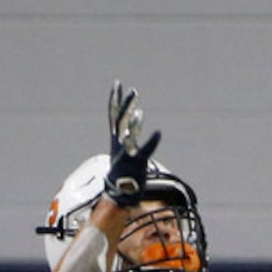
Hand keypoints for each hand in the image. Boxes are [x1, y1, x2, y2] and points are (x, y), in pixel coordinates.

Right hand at [103, 79, 160, 203]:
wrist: (120, 189)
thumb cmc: (123, 166)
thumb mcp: (122, 145)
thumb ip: (128, 129)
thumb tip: (137, 112)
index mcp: (115, 137)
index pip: (113, 113)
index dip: (114, 98)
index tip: (118, 83)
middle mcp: (119, 142)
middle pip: (120, 120)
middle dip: (126, 106)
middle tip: (134, 91)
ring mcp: (127, 152)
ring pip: (128, 135)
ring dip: (134, 124)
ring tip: (140, 111)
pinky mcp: (137, 161)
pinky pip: (145, 150)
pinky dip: (151, 142)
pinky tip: (158, 133)